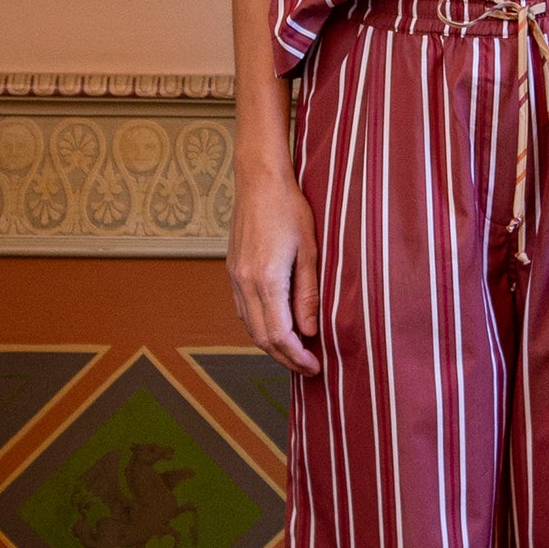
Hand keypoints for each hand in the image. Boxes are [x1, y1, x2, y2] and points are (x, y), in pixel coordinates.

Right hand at [228, 162, 321, 374]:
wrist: (259, 181)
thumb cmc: (289, 209)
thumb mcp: (309, 251)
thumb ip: (308, 294)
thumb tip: (309, 331)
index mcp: (266, 280)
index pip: (280, 335)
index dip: (297, 357)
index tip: (315, 366)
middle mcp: (245, 283)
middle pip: (262, 338)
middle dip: (285, 358)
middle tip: (308, 367)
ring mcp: (235, 277)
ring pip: (249, 326)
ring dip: (271, 344)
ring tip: (296, 351)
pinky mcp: (233, 271)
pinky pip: (242, 310)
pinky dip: (259, 326)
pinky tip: (277, 326)